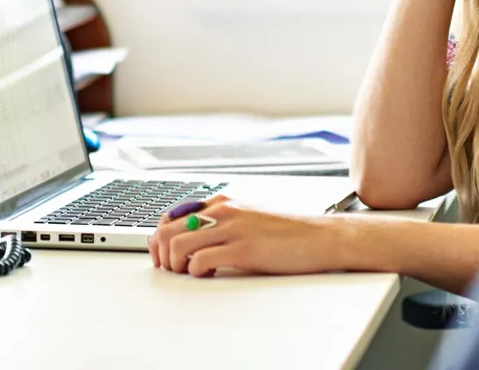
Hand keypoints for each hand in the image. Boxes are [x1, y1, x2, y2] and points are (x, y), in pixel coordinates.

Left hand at [148, 195, 345, 277]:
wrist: (319, 237)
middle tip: (172, 269)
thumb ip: (221, 223)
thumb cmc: (286, 233)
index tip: (163, 255)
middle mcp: (224, 211)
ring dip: (176, 265)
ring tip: (189, 273)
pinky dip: (196, 273)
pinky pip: (200, 261)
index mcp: (223, 203)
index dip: (160, 239)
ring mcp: (233, 229)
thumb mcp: (248, 219)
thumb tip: (190, 239)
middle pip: (168, 230)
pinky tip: (209, 275)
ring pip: (178, 245)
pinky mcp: (243, 249)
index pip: (172, 215)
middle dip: (162, 254)